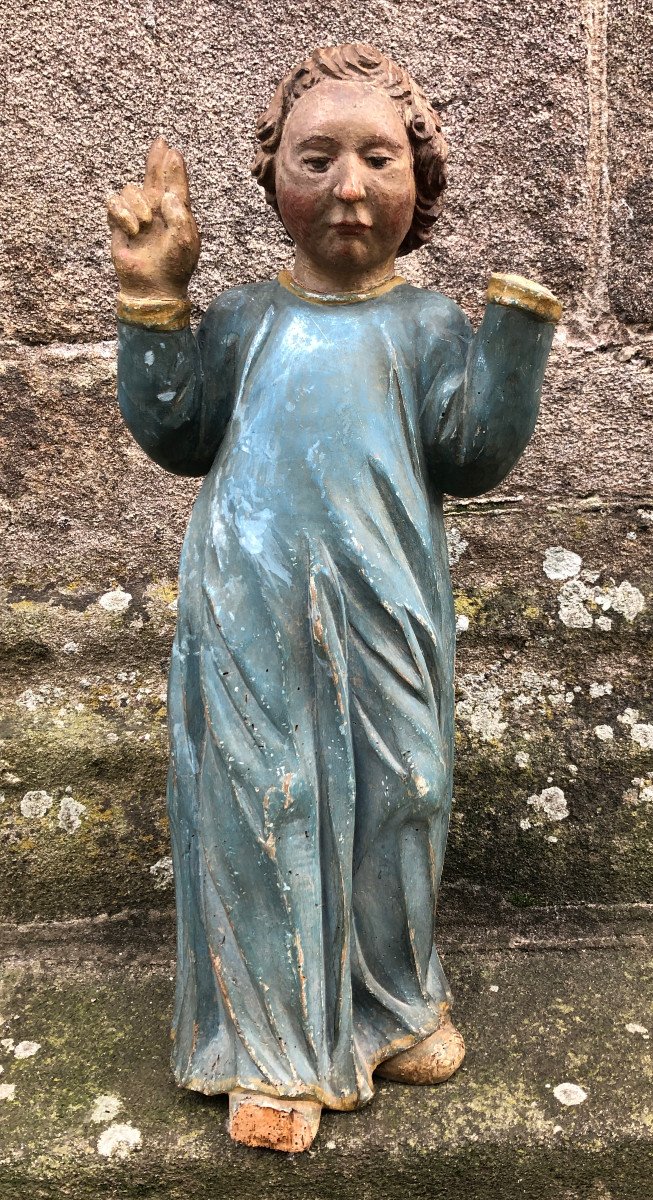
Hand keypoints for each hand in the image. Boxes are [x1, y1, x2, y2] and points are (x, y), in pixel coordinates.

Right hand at [106, 138, 199, 299]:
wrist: (153, 286)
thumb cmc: (174, 266)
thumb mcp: (186, 240)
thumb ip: (180, 215)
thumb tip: (167, 194)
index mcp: (176, 212)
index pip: (175, 184)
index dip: (173, 167)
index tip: (173, 150)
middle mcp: (157, 209)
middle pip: (153, 176)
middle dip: (155, 160)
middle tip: (160, 142)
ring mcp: (137, 214)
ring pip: (131, 189)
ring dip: (137, 204)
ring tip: (146, 224)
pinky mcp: (119, 222)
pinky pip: (114, 201)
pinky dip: (122, 213)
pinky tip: (132, 229)